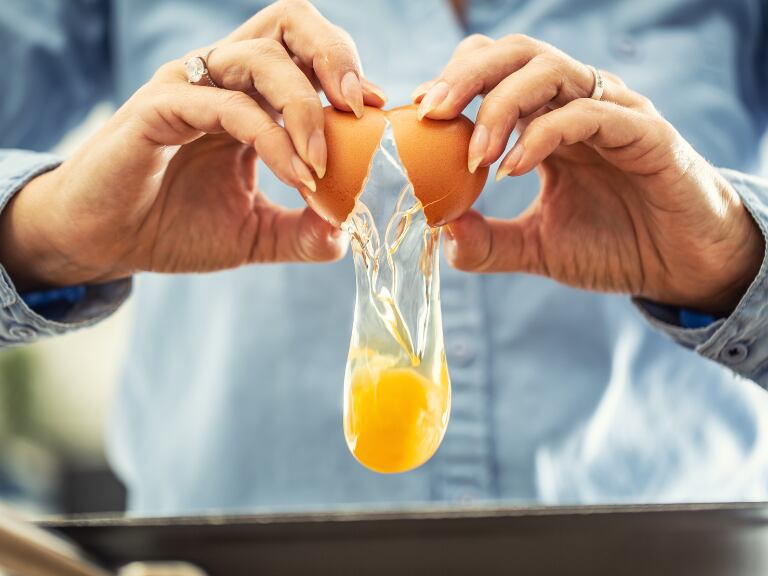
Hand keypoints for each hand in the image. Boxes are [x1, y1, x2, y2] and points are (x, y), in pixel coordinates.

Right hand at [0, 0, 385, 290]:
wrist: (107, 244)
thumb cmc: (175, 228)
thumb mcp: (255, 233)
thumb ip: (302, 231)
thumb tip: (348, 233)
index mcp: (249, 96)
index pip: (306, 53)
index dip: (347, 71)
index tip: (377, 113)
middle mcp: (222, 80)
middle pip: (288, 21)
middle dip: (334, 53)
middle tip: (360, 106)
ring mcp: (189, 88)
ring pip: (260, 56)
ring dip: (305, 107)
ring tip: (321, 165)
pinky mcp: (158, 109)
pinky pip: (226, 106)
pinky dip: (271, 138)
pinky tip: (297, 176)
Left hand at [413, 34, 762, 314]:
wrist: (681, 270)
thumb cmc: (614, 247)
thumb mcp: (537, 247)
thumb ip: (488, 240)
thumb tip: (439, 231)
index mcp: (550, 120)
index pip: (496, 72)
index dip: (454, 82)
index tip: (419, 115)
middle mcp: (578, 104)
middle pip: (517, 54)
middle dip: (468, 75)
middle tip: (431, 112)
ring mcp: (613, 113)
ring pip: (551, 70)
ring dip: (502, 104)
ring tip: (475, 154)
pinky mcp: (644, 134)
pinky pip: (589, 113)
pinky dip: (545, 134)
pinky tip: (514, 168)